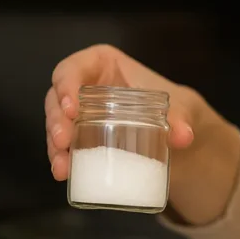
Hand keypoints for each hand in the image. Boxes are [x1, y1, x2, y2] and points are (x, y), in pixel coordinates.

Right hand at [45, 44, 239, 224]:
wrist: (175, 133)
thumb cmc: (172, 106)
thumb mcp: (180, 108)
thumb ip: (181, 118)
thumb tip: (184, 136)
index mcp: (101, 64)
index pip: (74, 68)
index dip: (66, 85)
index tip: (72, 109)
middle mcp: (84, 86)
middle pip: (57, 98)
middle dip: (56, 121)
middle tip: (63, 142)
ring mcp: (79, 114)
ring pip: (56, 125)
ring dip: (55, 146)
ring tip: (62, 167)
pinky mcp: (81, 137)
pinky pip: (64, 147)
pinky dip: (63, 159)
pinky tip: (64, 174)